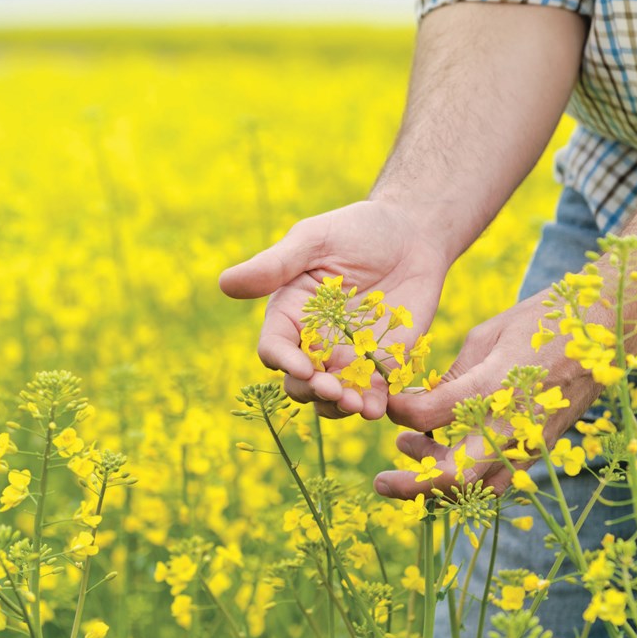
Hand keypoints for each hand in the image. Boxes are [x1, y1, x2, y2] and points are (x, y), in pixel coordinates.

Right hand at [219, 200, 449, 418]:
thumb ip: (275, 265)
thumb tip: (225, 283)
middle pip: (299, 382)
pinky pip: (373, 395)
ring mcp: (348, 358)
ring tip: (356, 405)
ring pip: (332, 398)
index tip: (303, 367)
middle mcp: (314, 343)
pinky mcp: (382, 365)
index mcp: (289, 314)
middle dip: (313, 391)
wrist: (412, 233)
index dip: (284, 361)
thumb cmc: (357, 230)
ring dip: (339, 407)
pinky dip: (373, 406)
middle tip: (333, 389)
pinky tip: (377, 407)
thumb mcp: (314, 240)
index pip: (275, 348)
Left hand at [375, 292, 601, 498]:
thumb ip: (453, 377)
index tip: (388, 403)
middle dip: (410, 485)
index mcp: (493, 384)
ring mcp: (531, 443)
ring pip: (477, 489)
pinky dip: (470, 482)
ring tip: (414, 453)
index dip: (398, 412)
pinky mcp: (542, 450)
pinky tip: (449, 457)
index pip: (428, 415)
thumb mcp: (488, 336)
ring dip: (439, 484)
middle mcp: (512, 423)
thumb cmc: (544, 322)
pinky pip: (501, 482)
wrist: (608, 330)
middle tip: (380, 480)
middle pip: (453, 476)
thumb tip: (420, 403)